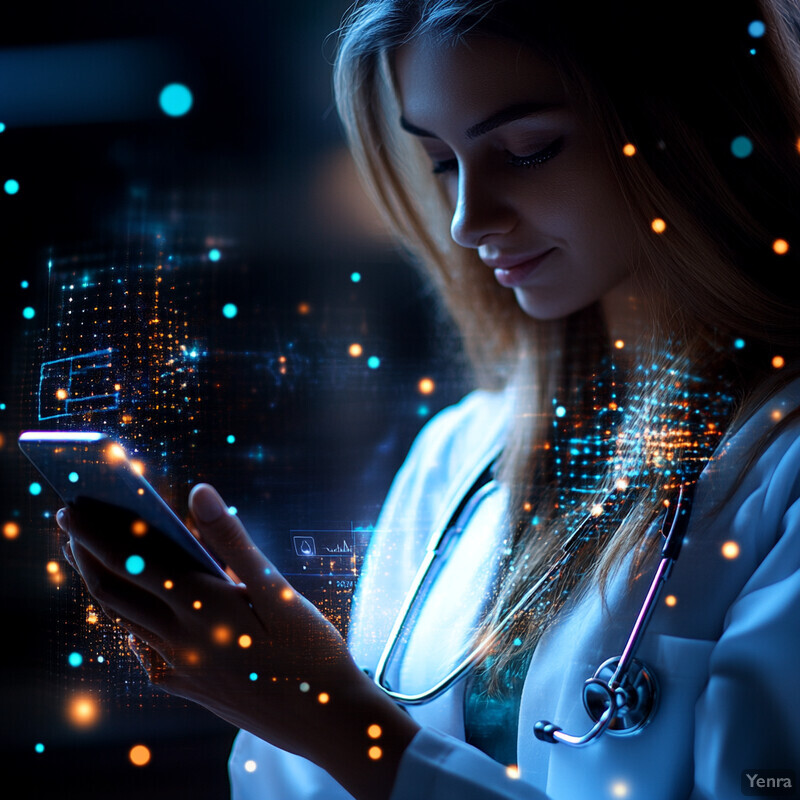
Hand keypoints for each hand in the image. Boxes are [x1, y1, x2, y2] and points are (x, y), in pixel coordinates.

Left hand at [57, 484, 418, 796]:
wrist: (324, 722)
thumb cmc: (310, 651)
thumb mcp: (278, 590)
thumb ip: (232, 540)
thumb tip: (198, 492)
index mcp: (201, 608)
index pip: (131, 560)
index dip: (95, 532)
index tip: (72, 507)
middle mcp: (179, 640)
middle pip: (113, 592)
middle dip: (84, 554)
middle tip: (68, 523)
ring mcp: (180, 668)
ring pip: (124, 620)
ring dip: (102, 585)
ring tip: (92, 558)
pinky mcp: (188, 688)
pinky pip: (144, 650)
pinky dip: (129, 622)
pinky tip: (136, 615)